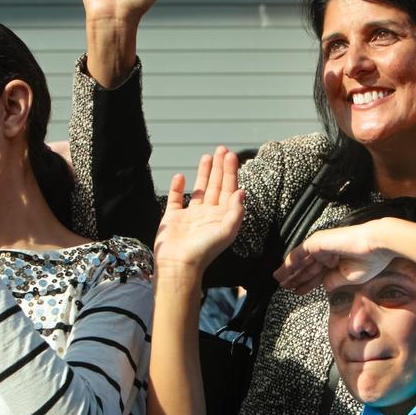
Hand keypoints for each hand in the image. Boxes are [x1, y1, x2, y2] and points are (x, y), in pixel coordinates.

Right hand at [154, 147, 244, 272]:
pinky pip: (176, 199)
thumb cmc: (204, 251)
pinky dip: (178, 187)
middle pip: (216, 186)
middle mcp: (208, 215)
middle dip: (220, 168)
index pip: (229, 190)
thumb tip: (242, 191)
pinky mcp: (173, 218)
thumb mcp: (226, 231)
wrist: (178, 265)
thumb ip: (236, 211)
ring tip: (207, 156)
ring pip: (199, 190)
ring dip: (204, 174)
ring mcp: (190, 216)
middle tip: (222, 149)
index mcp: (222, 217)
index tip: (231, 156)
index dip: (231, 173)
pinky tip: (181, 176)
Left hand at [274, 220, 398, 294]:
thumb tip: (323, 286)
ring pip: (301, 260)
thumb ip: (333, 281)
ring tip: (279, 280)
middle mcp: (327, 252)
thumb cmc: (369, 261)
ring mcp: (321, 246)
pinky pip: (299, 253)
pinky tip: (283, 271)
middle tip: (284, 287)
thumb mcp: (348, 278)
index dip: (307, 283)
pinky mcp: (316, 242)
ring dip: (289, 271)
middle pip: (307, 267)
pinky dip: (290, 262)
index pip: (317, 274)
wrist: (376, 245)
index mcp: (336, 261)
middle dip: (295, 277)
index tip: (298, 292)